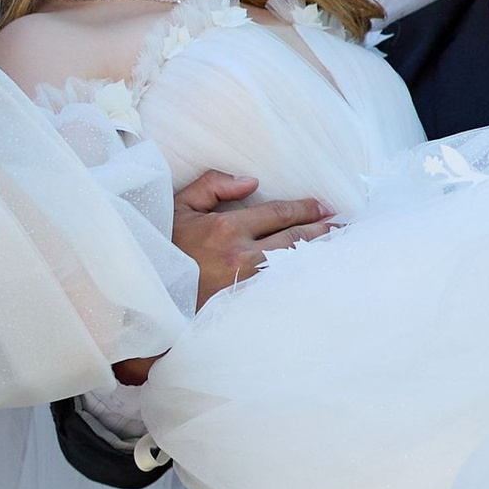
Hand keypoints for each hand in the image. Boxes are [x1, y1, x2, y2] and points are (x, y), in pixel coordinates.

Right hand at [172, 168, 333, 297]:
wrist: (147, 293)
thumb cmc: (162, 247)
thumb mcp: (179, 207)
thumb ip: (212, 185)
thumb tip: (251, 182)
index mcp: (225, 229)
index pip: (277, 215)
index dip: (303, 210)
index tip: (321, 206)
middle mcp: (240, 257)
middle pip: (292, 241)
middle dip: (320, 231)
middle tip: (342, 224)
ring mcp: (244, 285)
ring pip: (291, 266)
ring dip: (317, 255)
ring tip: (338, 246)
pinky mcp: (243, 306)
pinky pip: (280, 289)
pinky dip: (301, 279)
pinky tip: (315, 274)